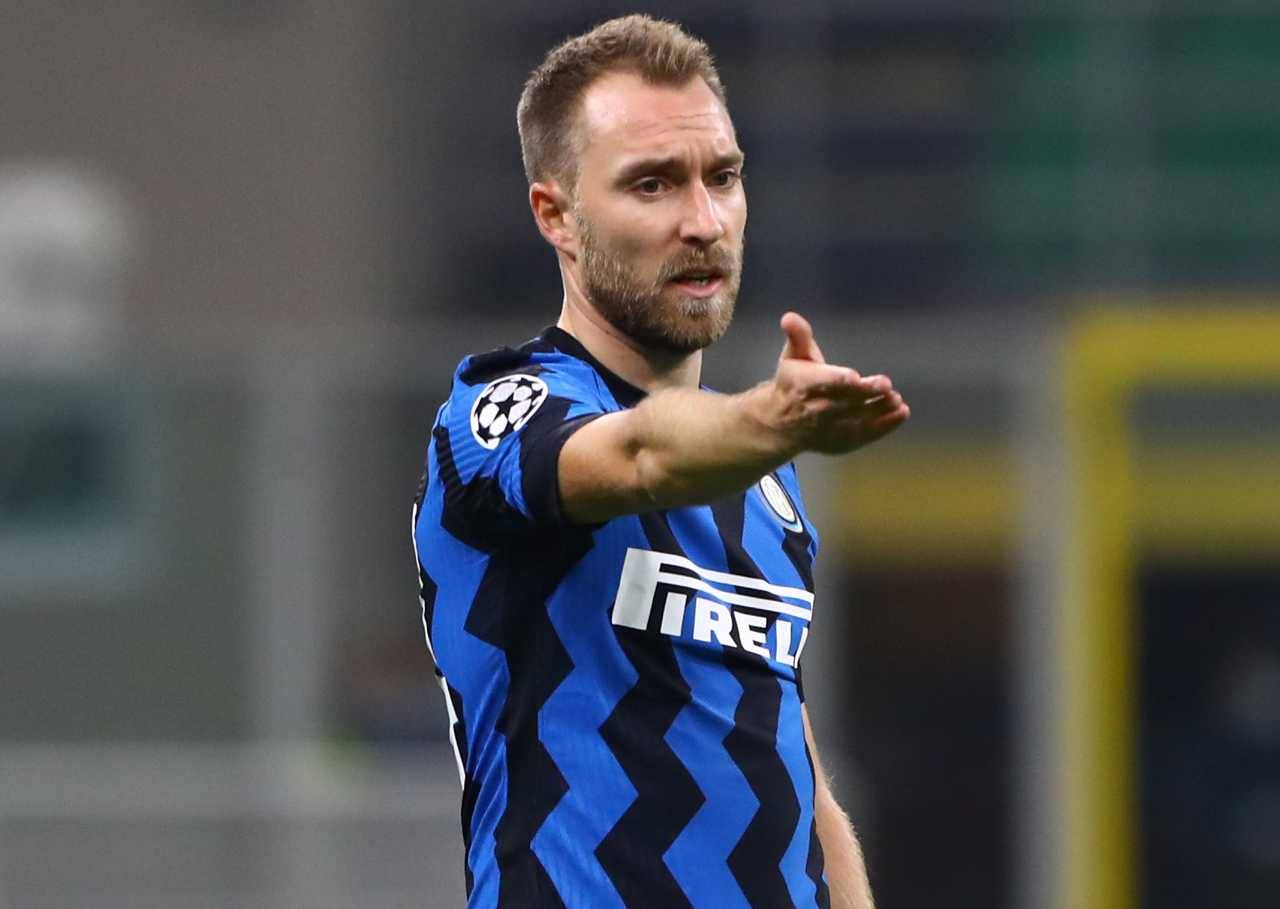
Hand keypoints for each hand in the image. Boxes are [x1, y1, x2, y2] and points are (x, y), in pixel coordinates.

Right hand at [760, 312, 909, 454]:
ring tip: (896, 399)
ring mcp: (827, 429)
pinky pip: (864, 436)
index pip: (822, 382)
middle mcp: (814, 410)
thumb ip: (798, 335)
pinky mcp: (839, 442)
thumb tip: (789, 317)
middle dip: (863, 394)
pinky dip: (884, 426)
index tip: (855, 376)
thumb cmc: (793, 382)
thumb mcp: (793, 356)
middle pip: (842, 402)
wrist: (781, 423)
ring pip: (856, 420)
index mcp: (802, 384)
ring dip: (878, 410)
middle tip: (886, 385)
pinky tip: (901, 413)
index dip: (839, 380)